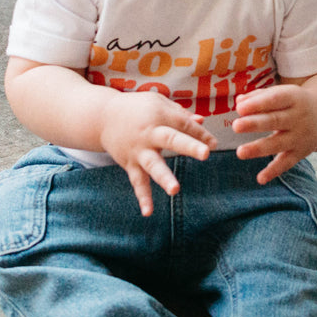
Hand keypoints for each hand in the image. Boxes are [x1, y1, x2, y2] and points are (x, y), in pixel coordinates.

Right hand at [99, 91, 216, 216]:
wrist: (102, 117)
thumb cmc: (137, 108)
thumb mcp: (158, 103)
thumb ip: (180, 114)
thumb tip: (202, 122)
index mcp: (159, 115)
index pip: (184, 125)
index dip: (201, 134)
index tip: (214, 144)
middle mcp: (149, 133)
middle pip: (171, 139)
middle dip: (189, 146)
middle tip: (206, 153)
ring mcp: (139, 151)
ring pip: (153, 165)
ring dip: (164, 177)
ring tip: (175, 190)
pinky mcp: (130, 164)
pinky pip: (138, 182)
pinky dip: (142, 197)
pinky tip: (148, 213)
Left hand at [231, 85, 316, 184]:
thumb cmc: (293, 103)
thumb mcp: (281, 93)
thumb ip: (258, 97)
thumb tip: (239, 103)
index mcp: (293, 97)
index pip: (275, 99)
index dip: (258, 104)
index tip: (240, 109)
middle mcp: (298, 117)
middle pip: (275, 121)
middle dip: (255, 124)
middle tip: (235, 126)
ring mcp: (300, 136)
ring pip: (278, 144)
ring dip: (259, 149)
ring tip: (240, 152)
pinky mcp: (301, 153)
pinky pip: (286, 163)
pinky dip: (274, 171)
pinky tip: (260, 179)